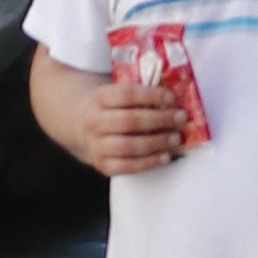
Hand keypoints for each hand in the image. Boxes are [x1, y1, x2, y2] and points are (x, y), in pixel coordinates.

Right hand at [48, 73, 191, 180]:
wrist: (77, 125)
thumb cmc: (108, 106)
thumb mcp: (115, 91)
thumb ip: (139, 92)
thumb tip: (172, 97)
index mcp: (98, 98)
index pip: (127, 95)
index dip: (151, 95)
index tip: (172, 97)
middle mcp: (94, 122)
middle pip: (130, 121)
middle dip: (160, 120)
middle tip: (181, 118)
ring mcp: (96, 145)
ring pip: (129, 146)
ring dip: (157, 142)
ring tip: (176, 138)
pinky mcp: (101, 165)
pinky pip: (127, 167)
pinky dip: (149, 163)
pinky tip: (165, 156)